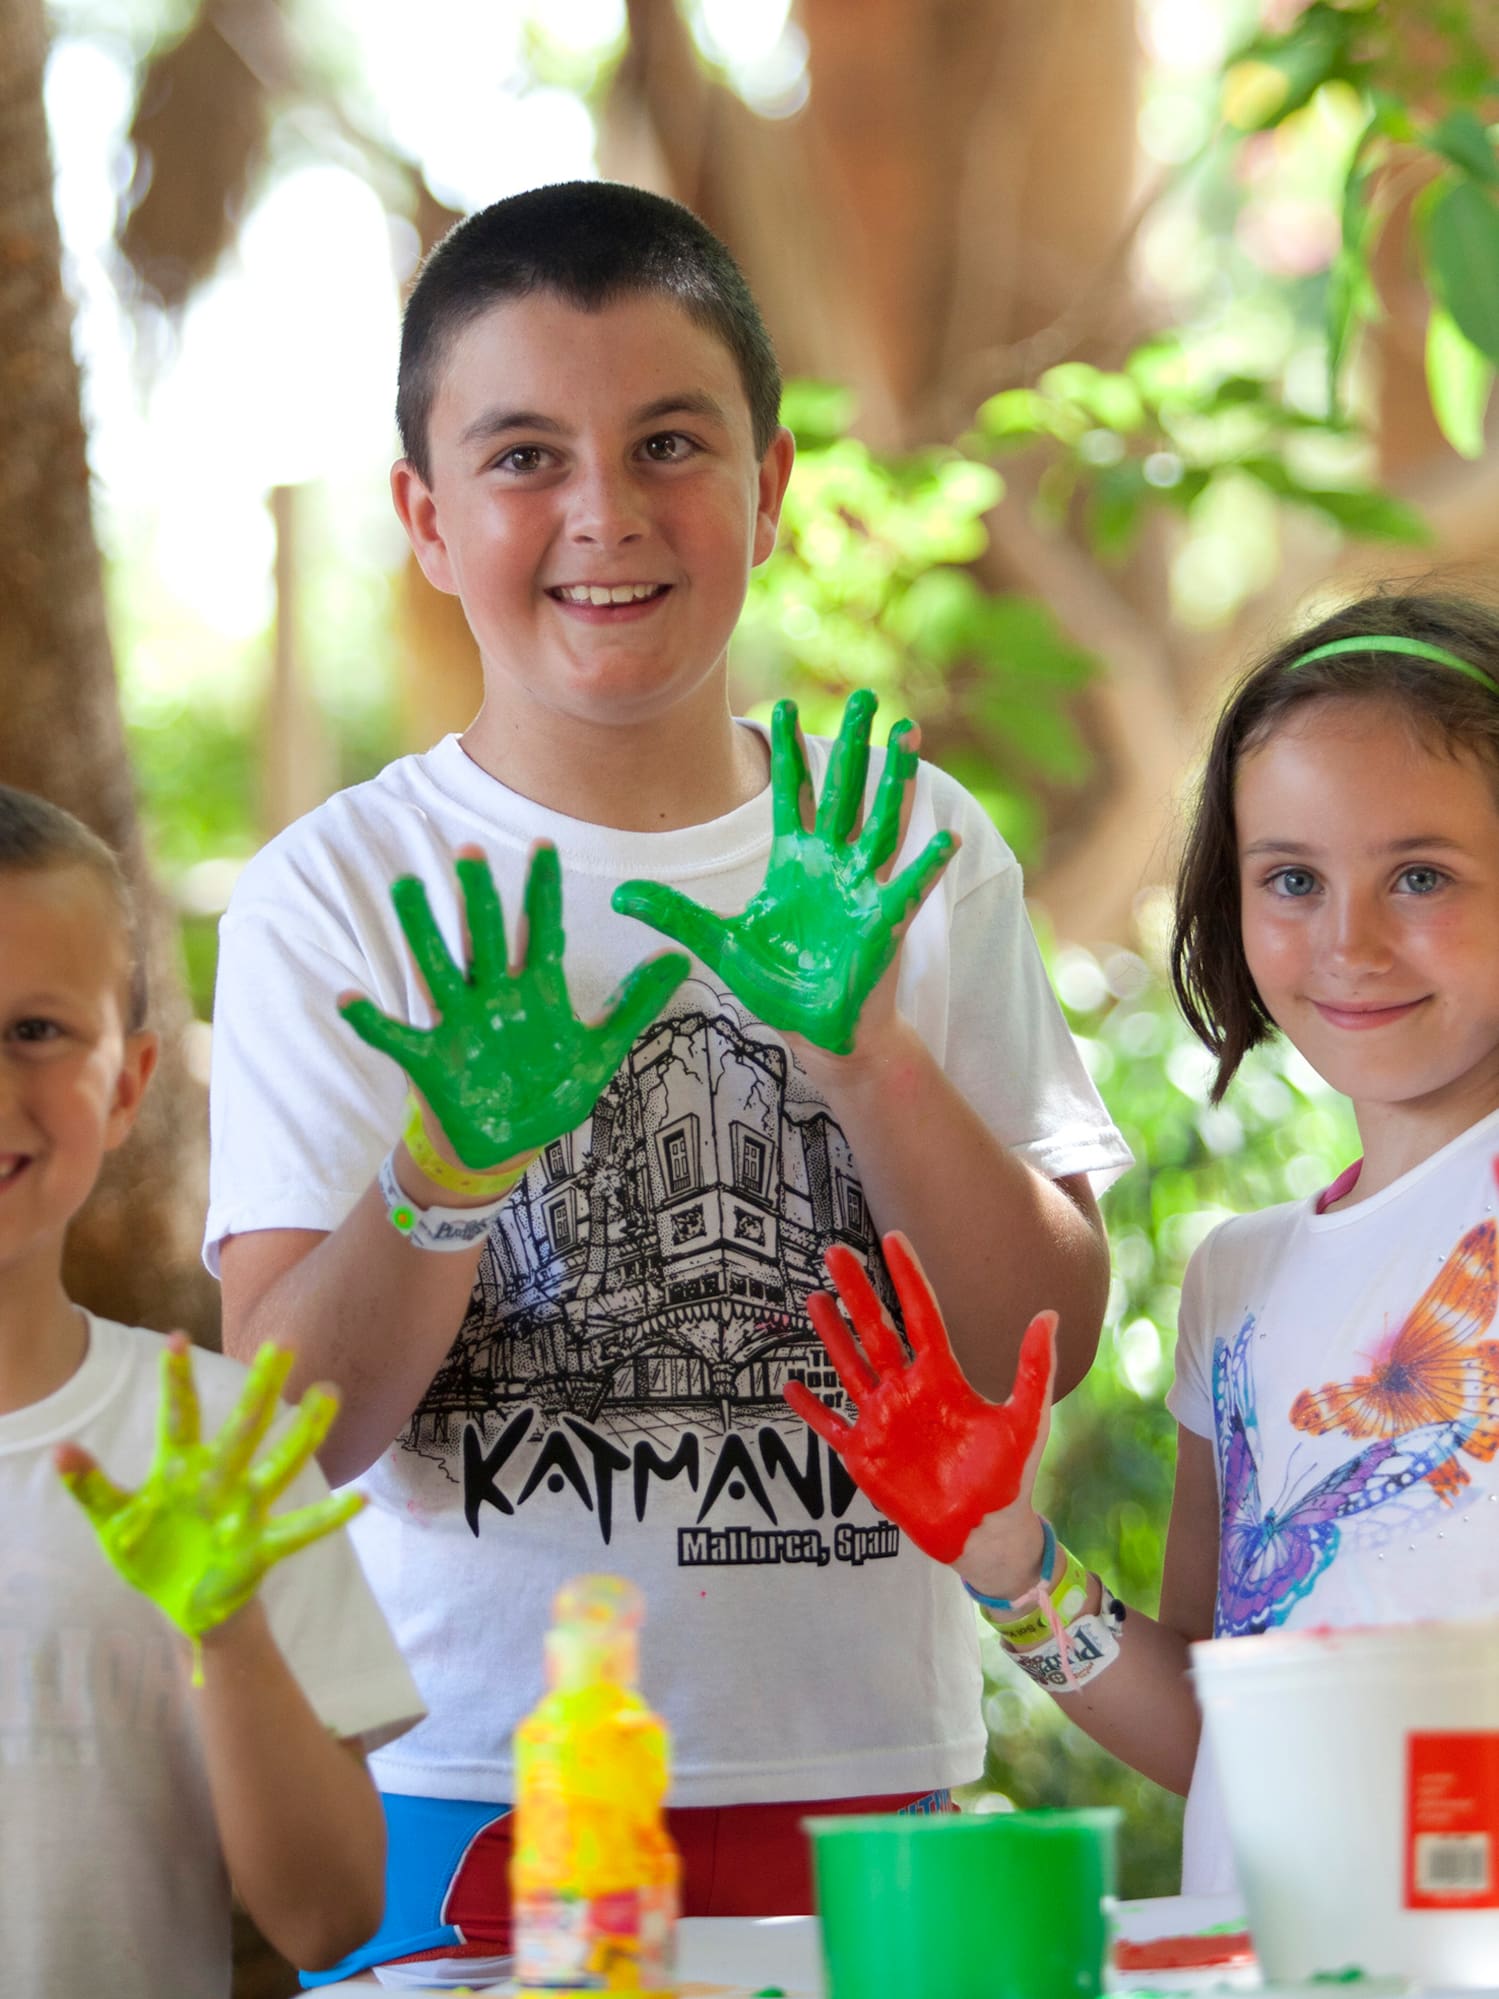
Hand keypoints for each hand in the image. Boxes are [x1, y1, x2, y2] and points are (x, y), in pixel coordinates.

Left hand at [56, 1336, 362, 1644]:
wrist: (183, 1602)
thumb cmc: (151, 1550)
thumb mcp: (113, 1521)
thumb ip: (90, 1487)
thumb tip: (59, 1450)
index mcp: (180, 1468)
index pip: (180, 1417)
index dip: (179, 1380)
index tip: (176, 1336)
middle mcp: (219, 1479)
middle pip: (243, 1427)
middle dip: (260, 1389)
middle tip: (282, 1345)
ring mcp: (245, 1509)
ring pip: (280, 1464)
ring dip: (304, 1432)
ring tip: (327, 1393)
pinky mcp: (261, 1546)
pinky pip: (299, 1530)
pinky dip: (329, 1517)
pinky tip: (359, 1500)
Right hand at [340, 845, 689, 1168]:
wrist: (508, 1145)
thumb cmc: (549, 1092)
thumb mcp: (600, 1051)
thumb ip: (635, 1005)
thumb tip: (679, 958)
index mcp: (536, 991)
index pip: (541, 930)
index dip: (542, 891)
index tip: (544, 845)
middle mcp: (495, 997)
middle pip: (486, 938)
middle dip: (480, 898)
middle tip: (472, 852)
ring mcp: (460, 1024)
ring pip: (438, 968)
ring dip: (422, 932)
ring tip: (406, 889)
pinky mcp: (430, 1060)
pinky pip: (395, 1037)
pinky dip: (370, 1022)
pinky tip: (348, 999)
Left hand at [612, 689, 955, 1053]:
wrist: (816, 1028)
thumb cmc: (776, 984)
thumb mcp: (718, 944)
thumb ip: (673, 914)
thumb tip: (617, 896)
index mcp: (794, 862)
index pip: (790, 794)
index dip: (788, 752)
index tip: (783, 705)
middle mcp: (831, 864)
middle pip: (843, 791)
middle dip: (851, 744)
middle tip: (862, 695)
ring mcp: (862, 888)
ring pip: (881, 822)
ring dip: (897, 780)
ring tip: (909, 733)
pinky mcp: (884, 922)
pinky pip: (909, 888)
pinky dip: (928, 864)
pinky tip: (945, 837)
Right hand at [783, 1232, 1055, 1564]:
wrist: (987, 1533)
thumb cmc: (1009, 1477)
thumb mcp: (1025, 1418)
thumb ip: (1033, 1368)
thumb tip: (1049, 1314)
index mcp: (942, 1377)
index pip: (920, 1315)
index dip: (907, 1278)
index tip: (894, 1239)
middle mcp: (907, 1390)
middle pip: (875, 1330)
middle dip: (856, 1291)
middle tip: (835, 1252)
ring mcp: (883, 1420)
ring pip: (849, 1367)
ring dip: (831, 1334)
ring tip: (815, 1299)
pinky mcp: (864, 1455)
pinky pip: (830, 1426)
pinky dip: (810, 1408)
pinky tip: (791, 1386)